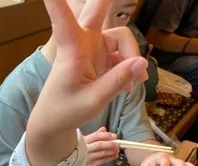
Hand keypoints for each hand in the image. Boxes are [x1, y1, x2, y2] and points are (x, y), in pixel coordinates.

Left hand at [29, 0, 147, 138]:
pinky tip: (130, 85)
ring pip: (121, 39)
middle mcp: (83, 43)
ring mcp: (92, 48)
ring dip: (131, 56)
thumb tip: (142, 62)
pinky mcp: (100, 56)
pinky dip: (129, 67)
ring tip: (136, 82)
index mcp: (72, 50)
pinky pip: (123, 53)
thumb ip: (117, 81)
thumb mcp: (93, 101)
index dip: (58, 3)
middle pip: (97, 10)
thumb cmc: (65, 111)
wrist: (56, 122)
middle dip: (105, 0)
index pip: (64, 20)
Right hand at [84, 127, 118, 165]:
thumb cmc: (75, 152)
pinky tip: (114, 157)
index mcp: (82, 141)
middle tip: (117, 144)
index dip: (106, 135)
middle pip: (99, 145)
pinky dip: (109, 159)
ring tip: (117, 150)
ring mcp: (86, 159)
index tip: (114, 136)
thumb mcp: (82, 142)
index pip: (96, 136)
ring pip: (102, 154)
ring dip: (111, 152)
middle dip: (110, 144)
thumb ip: (93, 135)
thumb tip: (104, 129)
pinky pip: (101, 162)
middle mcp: (84, 149)